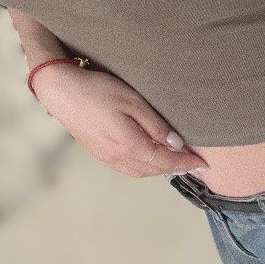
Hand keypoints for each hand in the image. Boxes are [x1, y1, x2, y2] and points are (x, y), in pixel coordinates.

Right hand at [31, 64, 208, 177]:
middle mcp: (118, 157)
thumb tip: (176, 144)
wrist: (61, 92)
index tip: (203, 164)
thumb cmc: (97, 91)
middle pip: (155, 170)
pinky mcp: (100, 154)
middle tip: (195, 165)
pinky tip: (151, 160)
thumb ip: (155, 125)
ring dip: (161, 170)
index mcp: (129, 145)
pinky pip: (128, 168)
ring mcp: (107, 158)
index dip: (186, 163)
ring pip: (141, 172)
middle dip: (177, 168)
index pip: (166, 160)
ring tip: (178, 163)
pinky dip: (145, 168)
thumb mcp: (133, 101)